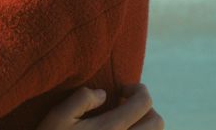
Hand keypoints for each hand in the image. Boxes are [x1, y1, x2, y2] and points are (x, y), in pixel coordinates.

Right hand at [36, 84, 162, 129]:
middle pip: (157, 122)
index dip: (138, 89)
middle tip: (125, 105)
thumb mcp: (58, 117)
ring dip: (145, 125)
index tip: (121, 90)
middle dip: (146, 108)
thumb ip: (81, 99)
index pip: (143, 103)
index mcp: (110, 129)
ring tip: (125, 122)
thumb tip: (103, 94)